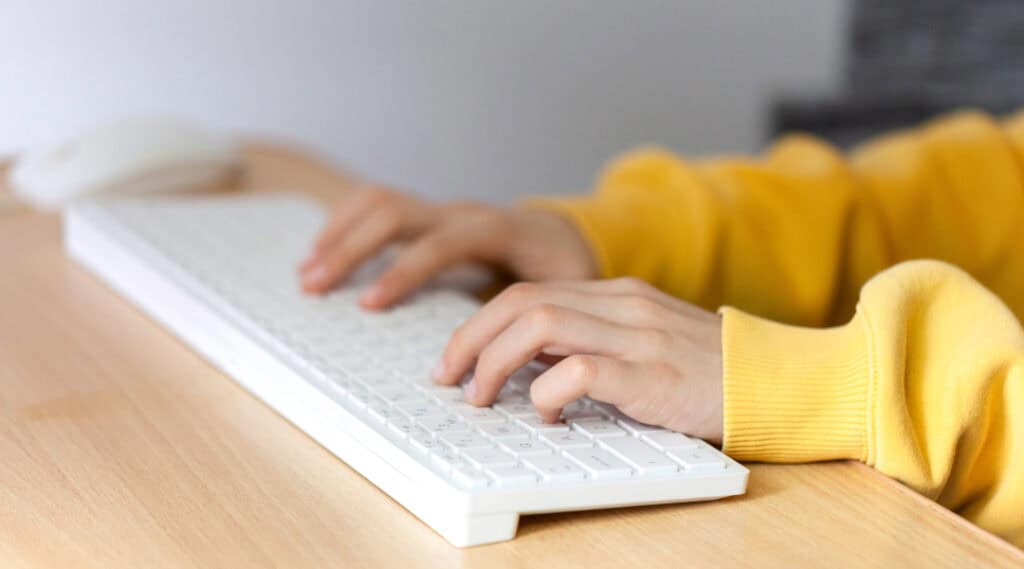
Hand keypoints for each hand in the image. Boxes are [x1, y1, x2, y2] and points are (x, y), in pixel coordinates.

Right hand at [299, 186, 596, 308]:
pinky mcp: (428, 216)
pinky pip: (379, 207)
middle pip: (395, 212)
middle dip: (351, 248)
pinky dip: (345, 225)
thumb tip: (516, 354)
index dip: (404, 271)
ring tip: (307, 272)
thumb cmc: (566, 266)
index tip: (370, 305)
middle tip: (316, 286)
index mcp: (496, 228)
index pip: (441, 241)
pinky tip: (323, 253)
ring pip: (379, 202)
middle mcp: (462, 211)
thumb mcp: (567, 290)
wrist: (565, 232)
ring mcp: (441, 209)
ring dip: (339, 234)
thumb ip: (541, 314)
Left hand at [433, 278, 723, 443]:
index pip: (527, 291)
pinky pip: (581, 369)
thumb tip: (527, 365)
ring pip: (539, 322)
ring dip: (495, 362)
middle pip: (520, 300)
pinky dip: (548, 391)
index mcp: (616, 294)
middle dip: (469, 338)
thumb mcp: (643, 342)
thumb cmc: (707, 371)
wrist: (777, 380)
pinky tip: (548, 415)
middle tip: (447, 378)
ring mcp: (637, 334)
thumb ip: (591, 341)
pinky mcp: (652, 374)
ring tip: (481, 397)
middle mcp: (621, 304)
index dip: (478, 325)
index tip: (454, 360)